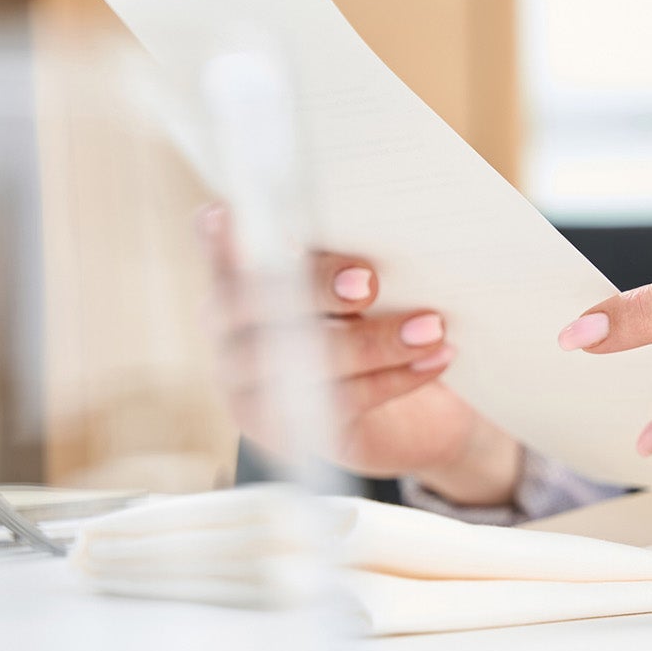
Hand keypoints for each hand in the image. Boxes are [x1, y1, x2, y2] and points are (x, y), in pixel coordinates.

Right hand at [197, 205, 519, 503]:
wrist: (405, 417)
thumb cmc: (369, 326)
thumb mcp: (350, 289)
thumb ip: (338, 264)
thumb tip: (363, 246)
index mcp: (236, 285)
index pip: (219, 258)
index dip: (217, 240)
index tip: (231, 215)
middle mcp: (229, 337)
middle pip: (255, 309)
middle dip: (315, 289)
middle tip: (369, 282)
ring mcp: (249, 391)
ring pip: (305, 363)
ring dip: (374, 342)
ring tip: (431, 327)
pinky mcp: (289, 435)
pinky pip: (342, 403)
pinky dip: (396, 378)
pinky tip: (434, 359)